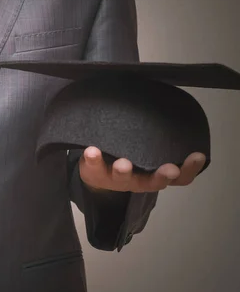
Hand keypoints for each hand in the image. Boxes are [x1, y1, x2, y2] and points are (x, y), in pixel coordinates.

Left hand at [79, 146, 206, 192]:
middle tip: (170, 169)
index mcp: (155, 176)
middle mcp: (138, 180)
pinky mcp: (95, 172)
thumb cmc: (129, 158)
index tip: (198, 155)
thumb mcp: (147, 153)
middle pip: (153, 182)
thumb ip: (159, 140)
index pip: (179, 177)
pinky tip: (92, 150)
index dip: (190, 169)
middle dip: (162, 176)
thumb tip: (173, 109)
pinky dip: (93, 159)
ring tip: (123, 163)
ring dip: (124, 171)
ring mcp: (116, 179)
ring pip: (122, 178)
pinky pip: (94, 167)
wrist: (96, 175)